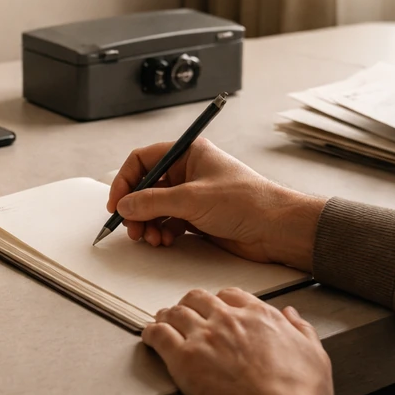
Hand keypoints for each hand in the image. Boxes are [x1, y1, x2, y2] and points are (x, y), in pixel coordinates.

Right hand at [106, 138, 325, 270]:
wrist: (276, 228)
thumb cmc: (246, 201)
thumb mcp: (191, 199)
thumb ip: (152, 202)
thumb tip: (125, 205)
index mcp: (188, 153)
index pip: (143, 160)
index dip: (126, 180)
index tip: (117, 203)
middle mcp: (189, 171)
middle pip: (146, 186)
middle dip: (136, 208)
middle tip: (132, 228)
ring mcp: (193, 195)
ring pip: (155, 208)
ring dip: (148, 224)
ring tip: (151, 238)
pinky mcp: (198, 217)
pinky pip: (168, 222)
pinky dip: (162, 232)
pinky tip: (165, 241)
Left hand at [142, 287, 333, 394]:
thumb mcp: (315, 356)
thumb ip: (302, 330)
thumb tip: (292, 314)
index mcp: (260, 316)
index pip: (232, 296)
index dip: (220, 302)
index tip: (216, 311)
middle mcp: (229, 320)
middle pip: (199, 298)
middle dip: (190, 305)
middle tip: (185, 314)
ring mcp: (204, 337)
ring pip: (176, 312)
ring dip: (168, 316)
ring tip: (162, 322)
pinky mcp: (183, 358)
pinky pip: (158, 334)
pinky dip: (151, 333)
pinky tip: (149, 337)